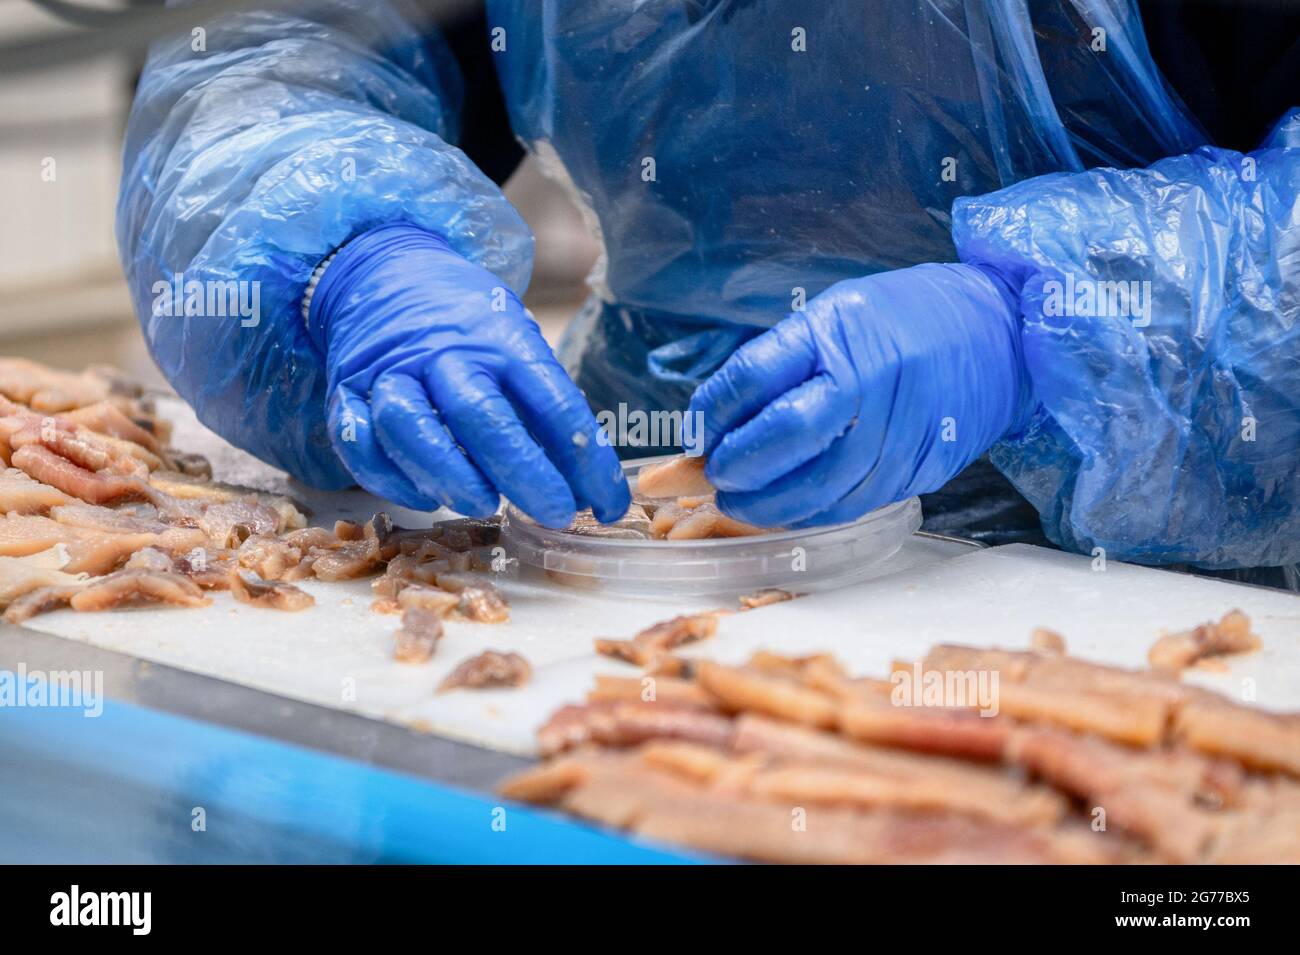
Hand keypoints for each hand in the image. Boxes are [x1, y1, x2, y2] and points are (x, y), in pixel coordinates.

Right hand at [309, 224, 628, 526]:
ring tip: (482, 503)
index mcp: (501, 338)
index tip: (606, 503)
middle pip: (480, 415)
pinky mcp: (345, 390)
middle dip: (523, 472)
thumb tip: (591, 491)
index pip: (552, 401)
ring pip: (409, 426)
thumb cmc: (465, 323)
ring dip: (448, 475)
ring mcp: (389, 370)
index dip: (586, 459)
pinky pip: (357, 440)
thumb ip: (546, 414)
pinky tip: (423, 496)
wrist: (381, 269)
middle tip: (555, 513)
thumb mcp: (517, 345)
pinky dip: (389, 478)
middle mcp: (444, 352)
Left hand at [688, 263, 1029, 527]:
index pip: (753, 376)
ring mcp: (896, 430)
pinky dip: (804, 514)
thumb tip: (707, 428)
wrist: (995, 336)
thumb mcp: (831, 317)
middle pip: (786, 435)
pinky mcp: (913, 469)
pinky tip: (782, 509)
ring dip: (764, 505)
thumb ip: (772, 368)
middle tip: (715, 473)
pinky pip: (846, 506)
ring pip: (816, 487)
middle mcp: (869, 380)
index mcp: (837, 330)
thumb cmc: (899, 322)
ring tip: (738, 500)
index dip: (712, 412)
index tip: (696, 430)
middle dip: (736, 465)